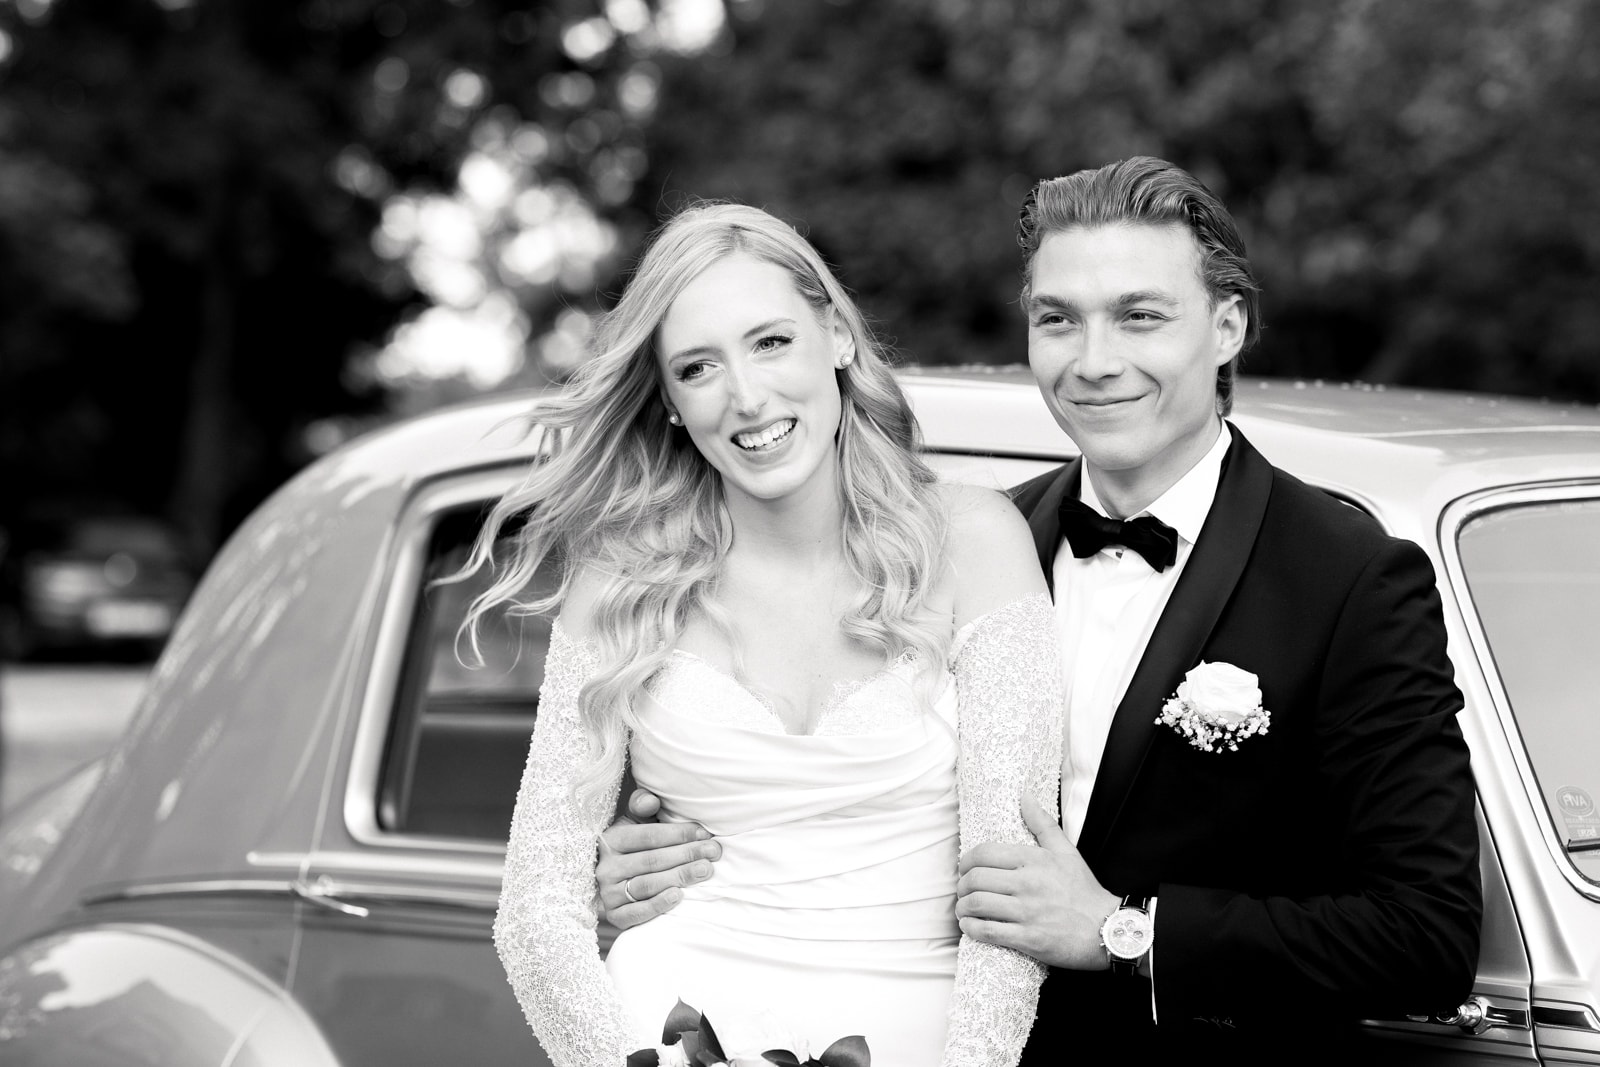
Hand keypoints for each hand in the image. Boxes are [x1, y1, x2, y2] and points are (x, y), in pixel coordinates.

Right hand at [596, 788, 720, 930]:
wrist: (618, 882)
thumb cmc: (635, 847)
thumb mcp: (636, 822)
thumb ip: (643, 806)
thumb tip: (650, 799)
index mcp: (611, 840)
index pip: (647, 836)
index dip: (677, 834)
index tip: (704, 834)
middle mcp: (606, 867)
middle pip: (651, 860)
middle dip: (686, 854)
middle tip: (713, 852)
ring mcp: (609, 893)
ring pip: (646, 885)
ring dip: (678, 877)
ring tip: (704, 870)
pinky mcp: (615, 916)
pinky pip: (636, 913)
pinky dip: (658, 905)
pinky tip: (678, 896)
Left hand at [955, 793, 1119, 968]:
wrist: (1109, 930)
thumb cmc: (1084, 891)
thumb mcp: (1067, 852)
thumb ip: (1042, 824)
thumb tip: (1025, 797)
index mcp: (1034, 860)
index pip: (984, 853)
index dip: (966, 861)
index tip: (965, 869)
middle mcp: (1028, 883)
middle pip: (975, 879)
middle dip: (962, 886)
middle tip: (963, 891)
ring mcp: (1028, 912)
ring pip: (977, 905)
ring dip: (963, 908)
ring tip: (964, 909)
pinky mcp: (1029, 939)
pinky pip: (987, 931)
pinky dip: (971, 928)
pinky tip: (970, 927)